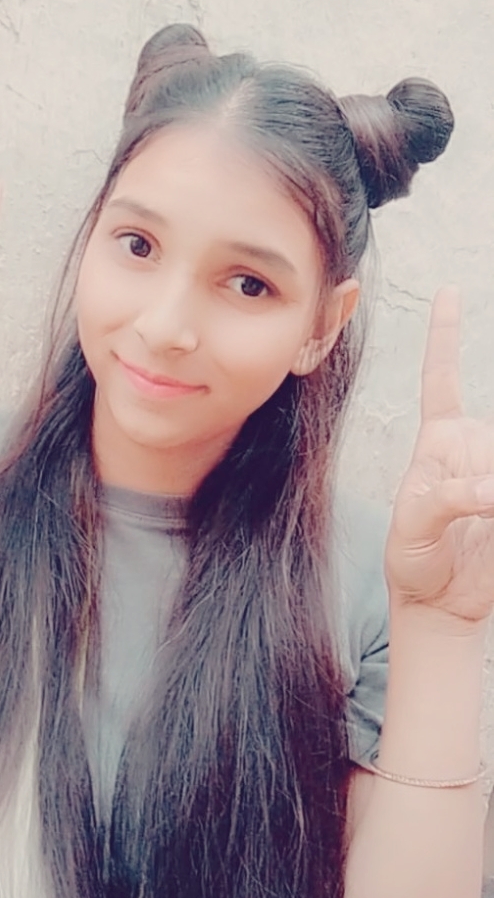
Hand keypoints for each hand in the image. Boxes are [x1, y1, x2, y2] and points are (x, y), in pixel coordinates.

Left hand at [385, 285, 493, 627]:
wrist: (439, 604)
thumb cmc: (413, 559)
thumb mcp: (412, 526)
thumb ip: (449, 499)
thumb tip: (491, 491)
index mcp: (440, 440)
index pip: (441, 378)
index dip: (444, 335)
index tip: (448, 293)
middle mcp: (477, 447)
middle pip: (490, 430)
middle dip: (479, 476)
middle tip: (469, 507)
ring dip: (487, 500)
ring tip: (480, 522)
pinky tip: (488, 523)